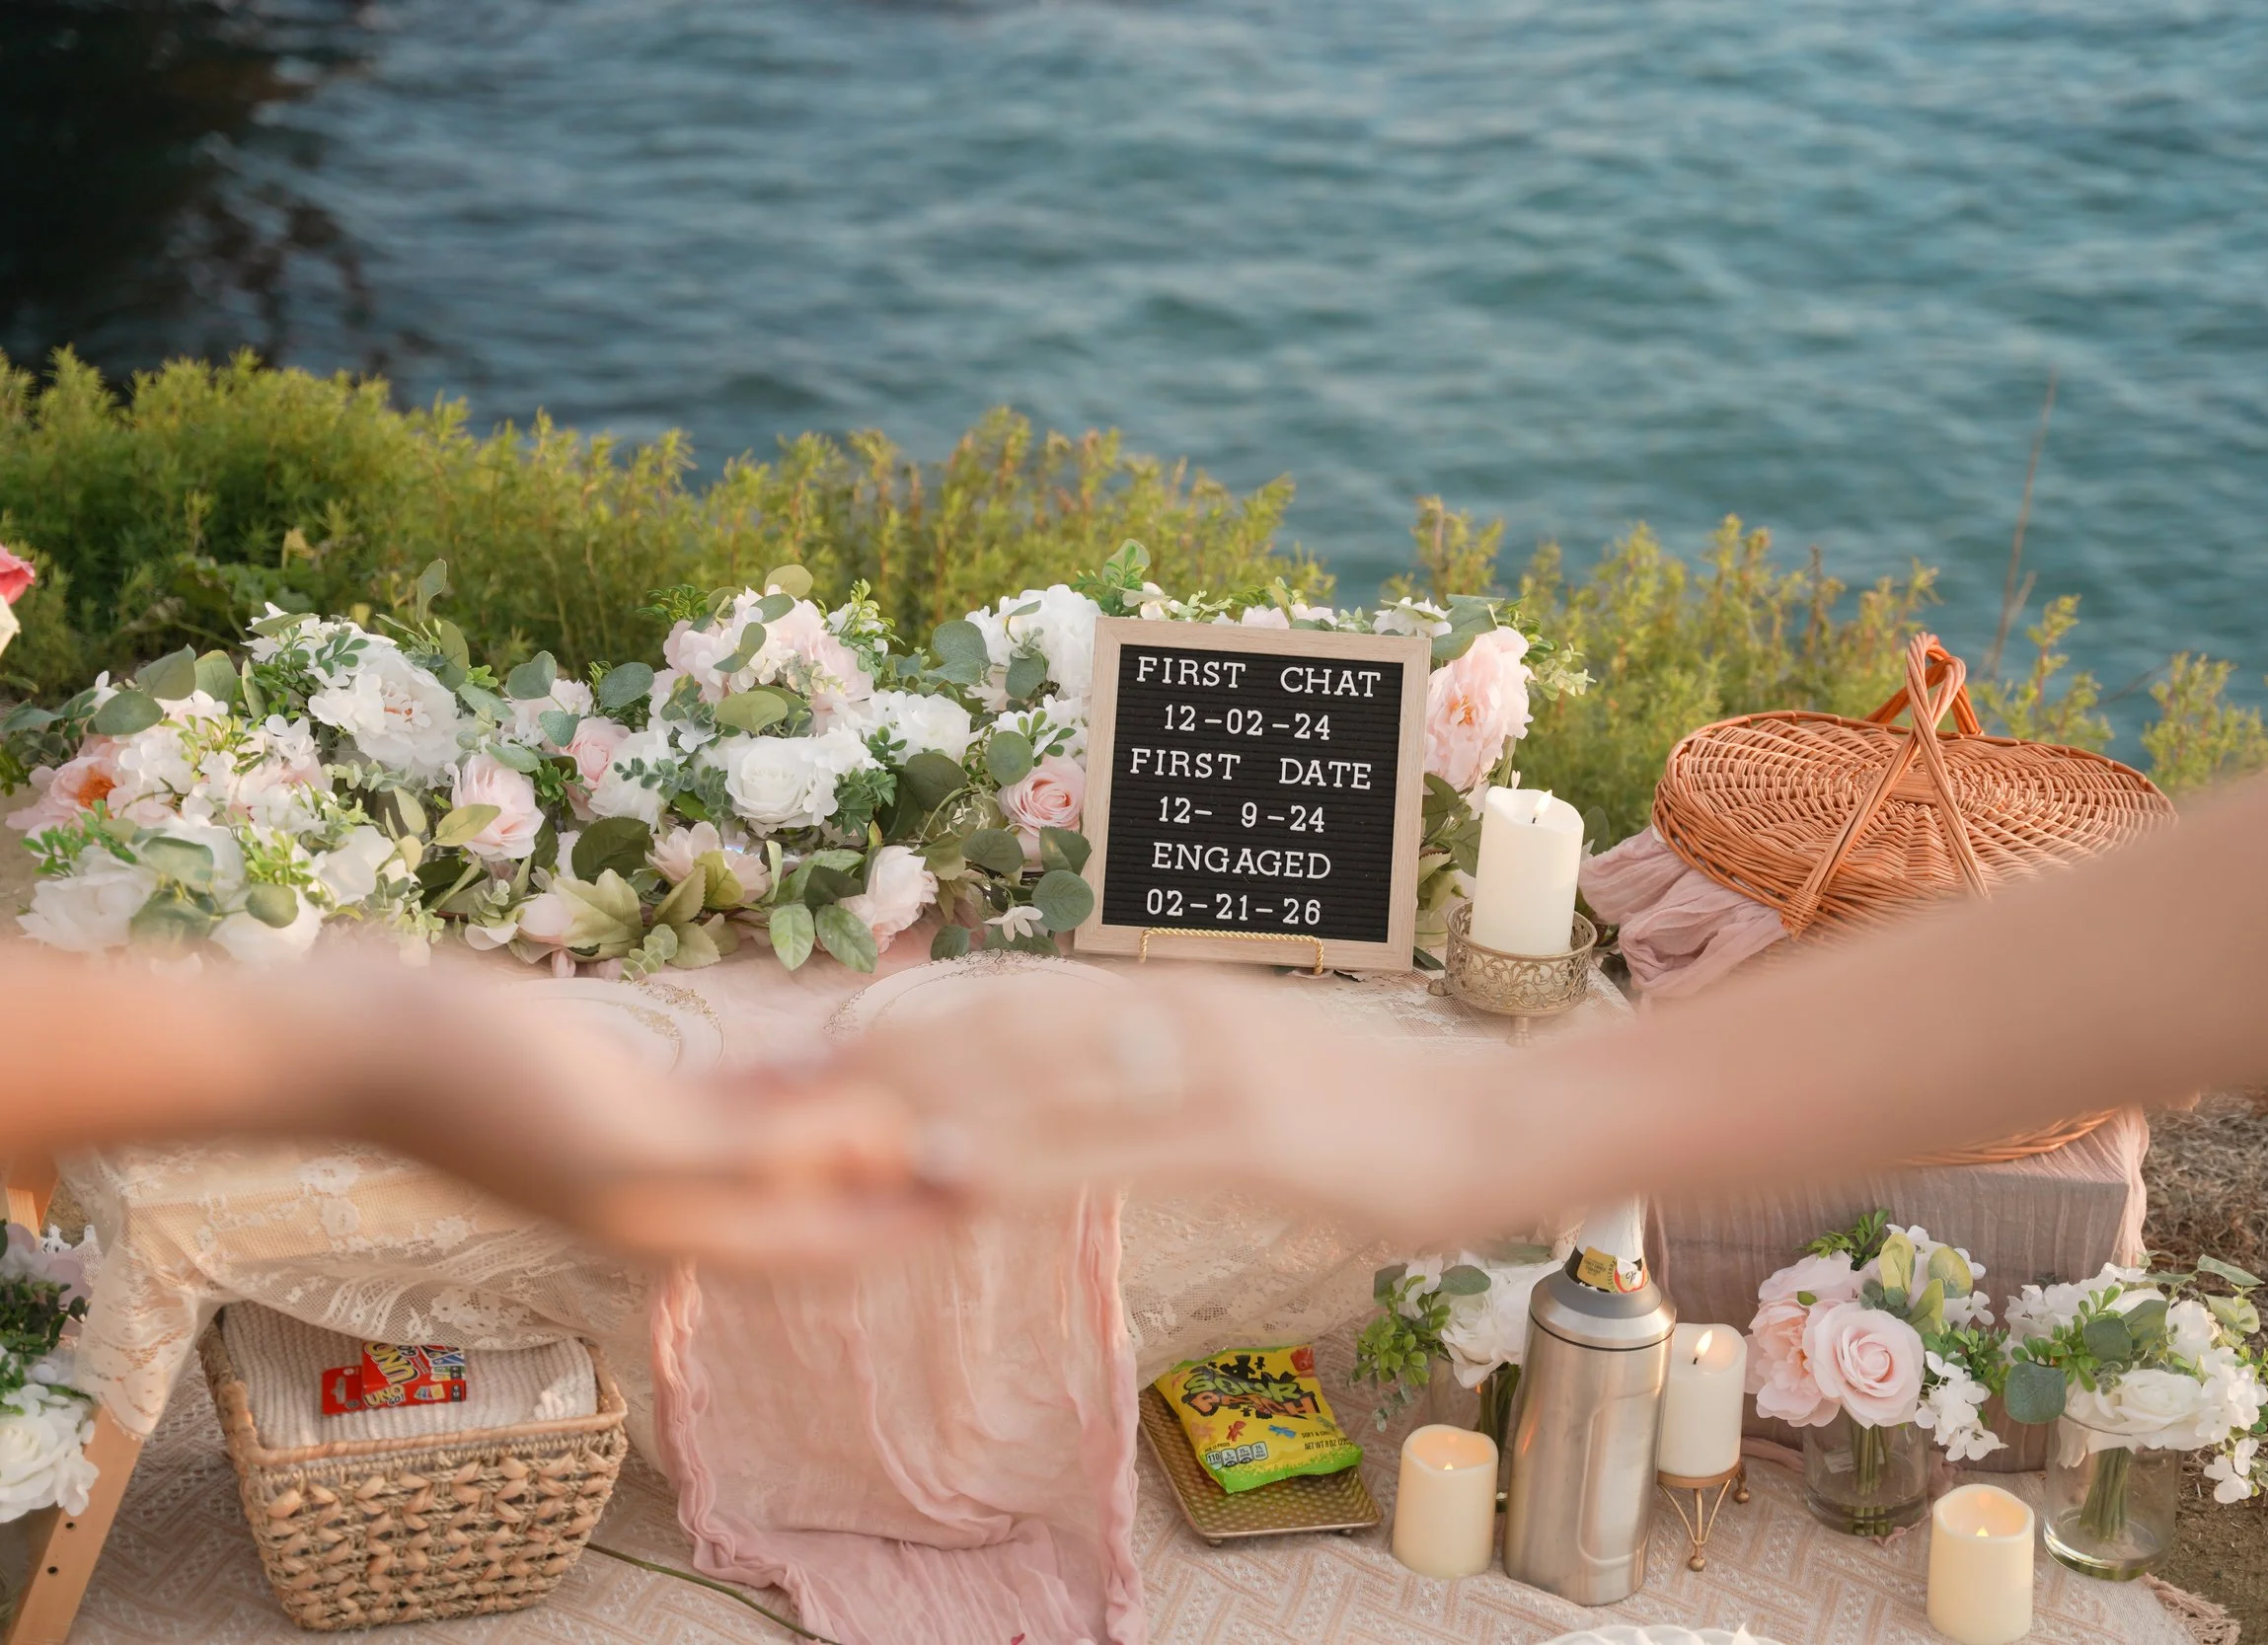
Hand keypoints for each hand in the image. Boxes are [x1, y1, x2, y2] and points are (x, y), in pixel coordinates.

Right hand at [344, 975, 935, 1269]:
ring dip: (860, 1133)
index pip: (827, 1247)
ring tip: (942, 1098)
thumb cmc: (484, 1088)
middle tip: (991, 1141)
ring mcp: (653, 1144)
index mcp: (679, 1227)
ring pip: (787, 1148)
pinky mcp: (632, 1088)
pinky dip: (799, 1084)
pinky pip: (740, 1097)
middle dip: (903, 1183)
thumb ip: (758, 1149)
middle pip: (820, 1204)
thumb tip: (880, 1148)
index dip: (912, 1225)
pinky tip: (844, 1054)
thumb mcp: (633, 1132)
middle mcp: (676, 1197)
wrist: (368, 1042)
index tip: (992, 1190)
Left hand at [815, 968, 1503, 1246]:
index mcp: (1170, 997)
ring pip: (1037, 1070)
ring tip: (818, 1129)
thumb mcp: (1245, 1078)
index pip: (1013, 1001)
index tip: (818, 1061)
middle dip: (883, 1059)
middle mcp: (1174, 1010)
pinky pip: (1108, 1141)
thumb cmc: (1366, 1115)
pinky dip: (1020, 1152)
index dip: (911, 1028)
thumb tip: (1075, 1093)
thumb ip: (1156, 1078)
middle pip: (998, 1024)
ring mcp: (1206, 1062)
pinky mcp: (1241, 1126)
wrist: (1483, 1127)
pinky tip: (951, 1171)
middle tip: (781, 1094)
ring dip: (922, 1097)